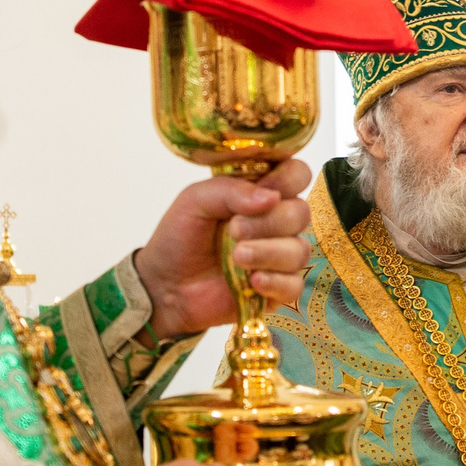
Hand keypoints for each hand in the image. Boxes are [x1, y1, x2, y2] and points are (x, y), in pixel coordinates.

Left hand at [133, 157, 313, 338]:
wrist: (164, 285)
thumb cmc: (179, 237)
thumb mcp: (195, 200)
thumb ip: (230, 190)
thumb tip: (271, 197)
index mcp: (260, 193)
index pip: (297, 175)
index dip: (288, 179)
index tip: (265, 189)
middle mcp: (275, 222)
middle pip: (300, 213)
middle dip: (269, 221)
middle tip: (234, 230)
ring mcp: (278, 257)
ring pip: (300, 250)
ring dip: (269, 252)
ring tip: (238, 257)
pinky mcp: (276, 290)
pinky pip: (294, 285)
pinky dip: (276, 282)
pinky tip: (253, 282)